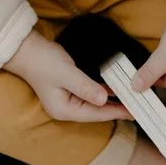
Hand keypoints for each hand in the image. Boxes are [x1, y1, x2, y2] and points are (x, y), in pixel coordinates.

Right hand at [4, 30, 132, 121]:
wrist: (28, 50)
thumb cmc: (44, 62)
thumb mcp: (67, 74)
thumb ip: (86, 87)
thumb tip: (104, 100)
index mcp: (64, 110)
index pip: (95, 114)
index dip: (115, 113)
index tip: (132, 112)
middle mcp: (66, 109)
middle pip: (96, 112)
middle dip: (116, 110)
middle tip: (137, 108)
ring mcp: (68, 100)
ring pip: (95, 104)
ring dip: (112, 102)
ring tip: (131, 102)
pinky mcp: (70, 90)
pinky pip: (91, 94)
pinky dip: (104, 93)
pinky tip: (116, 91)